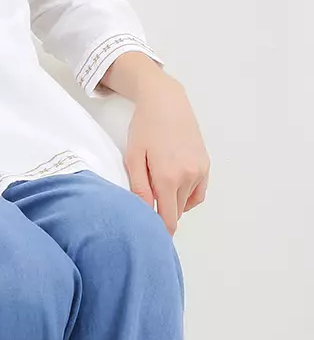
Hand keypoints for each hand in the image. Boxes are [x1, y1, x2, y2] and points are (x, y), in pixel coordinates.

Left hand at [124, 79, 209, 235]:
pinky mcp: (206, 165)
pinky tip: (175, 189)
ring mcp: (199, 171)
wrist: (166, 102)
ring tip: (158, 191)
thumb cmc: (144, 127)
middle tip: (148, 210)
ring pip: (186, 203)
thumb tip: (143, 214)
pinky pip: (198, 193)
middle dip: (163, 215)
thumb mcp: (133, 156)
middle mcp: (187, 177)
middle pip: (176, 212)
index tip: (149, 238)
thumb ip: (138, 187)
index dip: (159, 232)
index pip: (167, 219)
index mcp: (167, 177)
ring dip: (174, 204)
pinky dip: (187, 197)